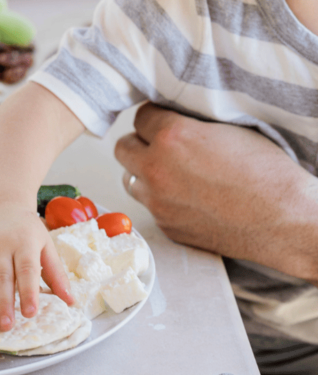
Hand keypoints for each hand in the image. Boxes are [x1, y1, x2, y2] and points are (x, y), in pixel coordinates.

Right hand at [0, 198, 73, 330]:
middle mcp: (1, 246)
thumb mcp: (45, 243)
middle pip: (1, 277)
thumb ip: (56, 273)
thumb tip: (71, 301)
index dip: (28, 291)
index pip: (26, 269)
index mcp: (24, 243)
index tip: (30, 313)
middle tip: (6, 325)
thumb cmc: (26, 228)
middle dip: (3, 302)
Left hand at [115, 103, 317, 282]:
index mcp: (172, 137)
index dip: (154, 117)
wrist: (285, 220)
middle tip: (159, 144)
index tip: (164, 119)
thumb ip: (190, 122)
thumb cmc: (267, 172)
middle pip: (123, 147)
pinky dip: (160, 198)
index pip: (140, 116)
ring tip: (169, 171)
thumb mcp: (229, 129)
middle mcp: (156, 169)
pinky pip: (149, 205)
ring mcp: (157, 202)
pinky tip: (186, 195)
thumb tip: (172, 118)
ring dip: (144, 172)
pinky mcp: (165, 225)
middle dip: (140, 143)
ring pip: (130, 178)